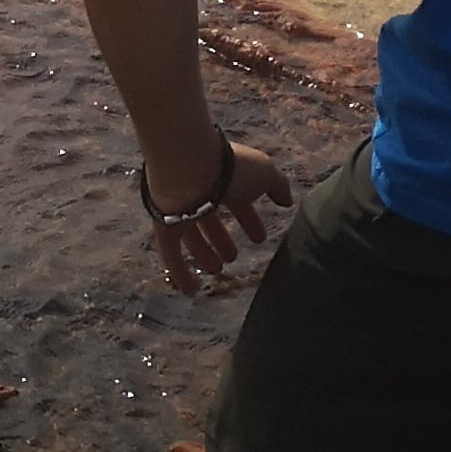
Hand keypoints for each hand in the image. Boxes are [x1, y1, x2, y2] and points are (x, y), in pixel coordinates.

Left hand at [144, 140, 294, 294]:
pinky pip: (171, 254)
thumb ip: (278, 185)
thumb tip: (286, 201)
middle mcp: (200, 193)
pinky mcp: (164, 226)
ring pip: (191, 236)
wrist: (188, 162)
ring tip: (218, 270)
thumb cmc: (229, 168)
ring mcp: (180, 210)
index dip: (249, 220)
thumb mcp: (264, 173)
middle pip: (210, 220)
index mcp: (224, 179)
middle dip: (222, 238)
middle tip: (232, 258)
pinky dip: (180, 271)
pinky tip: (190, 289)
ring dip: (204, 254)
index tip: (259, 238)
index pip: (238, 203)